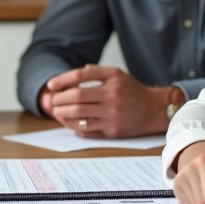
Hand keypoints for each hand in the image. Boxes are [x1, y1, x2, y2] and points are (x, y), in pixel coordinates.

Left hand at [45, 65, 165, 137]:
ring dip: (63, 114)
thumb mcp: (117, 74)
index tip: (51, 85)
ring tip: (57, 111)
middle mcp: (113, 97)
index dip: (63, 80)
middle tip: (54, 100)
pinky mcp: (112, 131)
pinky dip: (73, 126)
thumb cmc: (132, 91)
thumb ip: (95, 72)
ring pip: (79, 115)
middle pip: (77, 97)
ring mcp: (112, 115)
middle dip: (60, 99)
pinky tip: (69, 122)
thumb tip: (72, 76)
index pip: (80, 76)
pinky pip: (87, 129)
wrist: (153, 110)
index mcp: (112, 80)